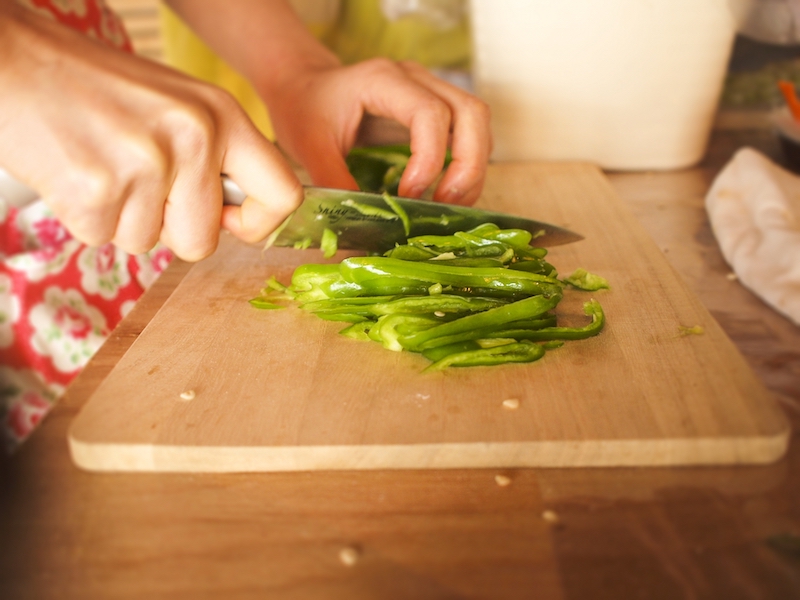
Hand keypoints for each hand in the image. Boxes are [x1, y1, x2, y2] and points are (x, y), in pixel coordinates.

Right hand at [0, 3, 301, 260]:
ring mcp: (145, 164)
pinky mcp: (95, 190)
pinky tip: (74, 173)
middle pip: (204, 241)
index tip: (229, 222)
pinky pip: (103, 240)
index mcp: (222, 114)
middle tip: (139, 186)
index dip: (259, 224)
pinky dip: (85, 218)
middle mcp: (193, 137)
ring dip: (122, 218)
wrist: (14, 62)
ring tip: (101, 165)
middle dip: (171, 230)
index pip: (283, 194)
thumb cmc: (97, 90)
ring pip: (148, 244)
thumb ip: (215, 157)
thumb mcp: (177, 106)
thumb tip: (238, 219)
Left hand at [262, 58, 491, 205]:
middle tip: (445, 204)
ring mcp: (430, 91)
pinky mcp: (436, 109)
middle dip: (469, 165)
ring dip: (473, 168)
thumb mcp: (309, 145)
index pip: (430, 113)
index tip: (408, 196)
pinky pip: (469, 133)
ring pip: (478, 122)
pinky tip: (445, 193)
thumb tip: (360, 226)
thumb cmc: (303, 108)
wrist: (302, 86)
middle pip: (472, 112)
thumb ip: (333, 181)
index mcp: (383, 80)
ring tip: (447, 204)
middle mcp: (416, 79)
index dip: (429, 159)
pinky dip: (467, 165)